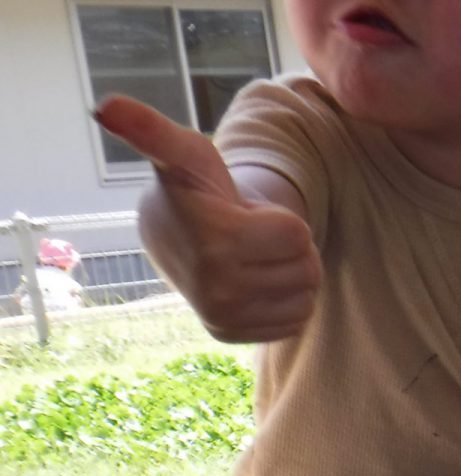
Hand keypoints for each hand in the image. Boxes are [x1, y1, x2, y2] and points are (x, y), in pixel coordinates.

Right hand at [95, 95, 319, 342]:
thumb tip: (105, 107)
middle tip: (252, 237)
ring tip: (252, 257)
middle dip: (289, 247)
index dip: (280, 219)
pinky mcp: (233, 335)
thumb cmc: (191, 187)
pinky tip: (254, 282)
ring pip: (306, 296)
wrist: (174, 236)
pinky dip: (286, 301)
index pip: (297, 235)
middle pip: (307, 268)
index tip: (245, 214)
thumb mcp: (182, 152)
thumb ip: (151, 129)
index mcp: (213, 242)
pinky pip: (296, 321)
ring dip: (290, 274)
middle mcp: (215, 289)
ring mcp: (224, 317)